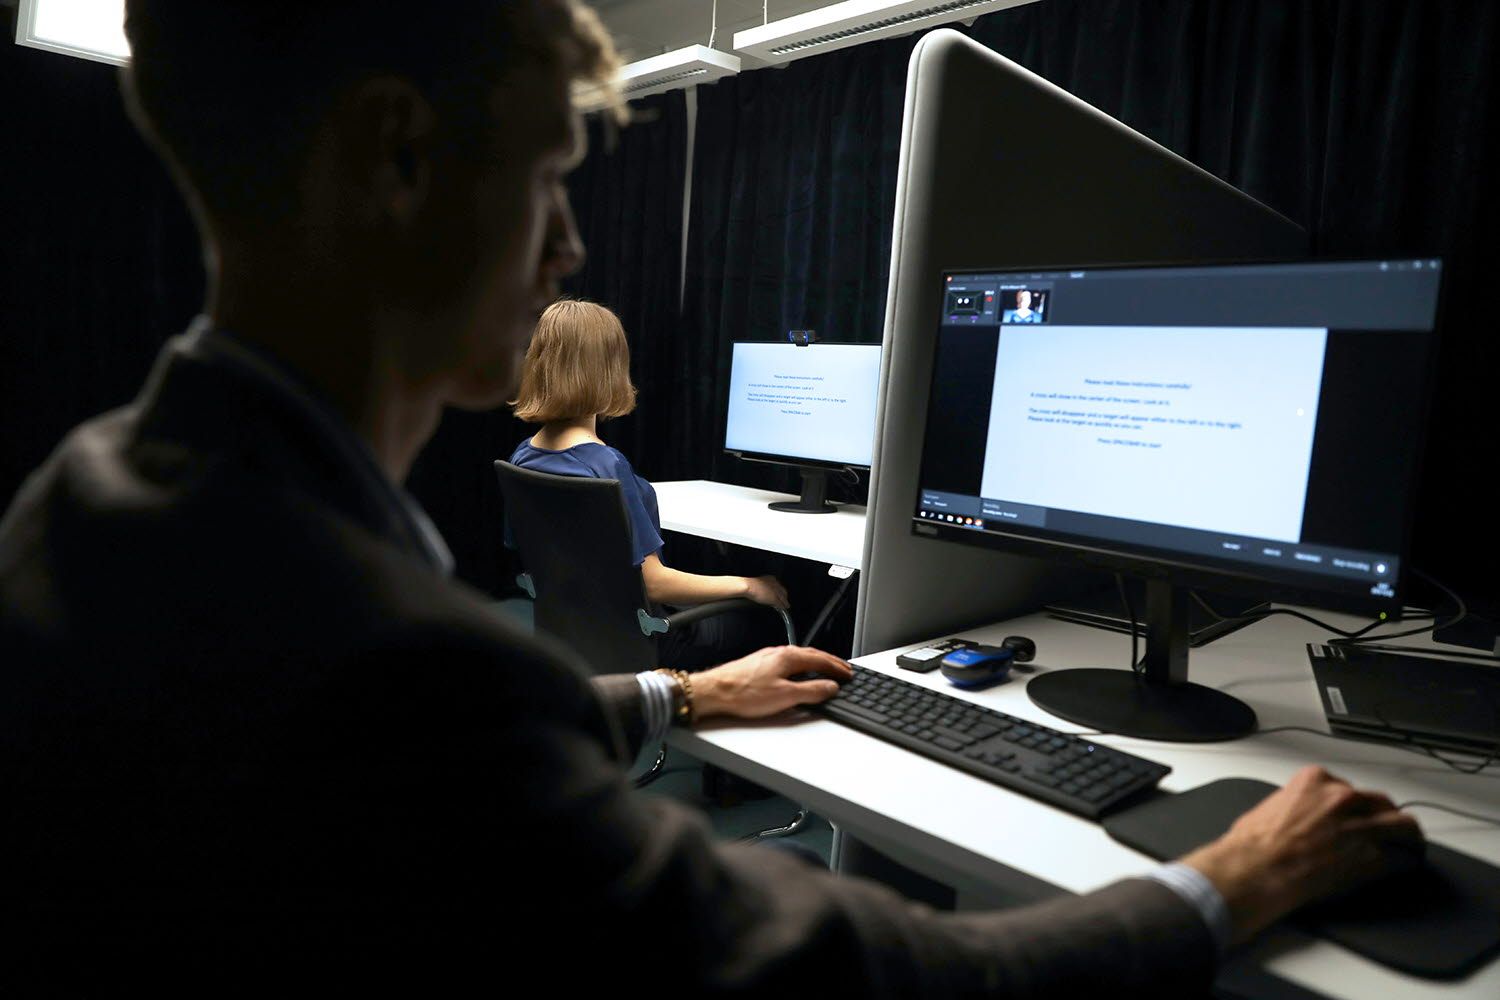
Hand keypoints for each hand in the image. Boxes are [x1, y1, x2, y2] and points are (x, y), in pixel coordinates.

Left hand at [691, 646, 851, 719]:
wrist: (714, 691)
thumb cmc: (744, 693)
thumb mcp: (784, 696)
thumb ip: (811, 691)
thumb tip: (830, 687)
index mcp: (788, 657)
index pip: (821, 660)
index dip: (837, 668)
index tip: (848, 674)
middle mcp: (779, 652)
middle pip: (812, 655)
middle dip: (830, 662)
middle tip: (843, 670)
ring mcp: (768, 657)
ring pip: (800, 657)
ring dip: (816, 663)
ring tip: (826, 671)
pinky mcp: (759, 664)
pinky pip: (788, 661)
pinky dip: (801, 666)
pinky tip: (798, 673)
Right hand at [742, 575, 788, 608]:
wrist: (748, 586)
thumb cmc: (749, 584)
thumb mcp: (758, 583)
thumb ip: (764, 586)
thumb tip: (765, 592)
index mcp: (771, 578)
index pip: (779, 586)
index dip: (781, 592)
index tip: (782, 595)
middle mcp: (775, 583)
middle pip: (783, 592)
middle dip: (785, 597)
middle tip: (786, 602)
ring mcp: (775, 591)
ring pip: (782, 598)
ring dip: (784, 602)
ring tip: (785, 606)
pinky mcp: (774, 598)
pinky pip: (780, 603)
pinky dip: (782, 606)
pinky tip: (782, 609)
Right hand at [1181, 765, 1423, 944]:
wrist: (1255, 869)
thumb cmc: (1254, 844)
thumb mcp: (1273, 805)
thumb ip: (1298, 804)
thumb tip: (1302, 816)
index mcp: (1316, 780)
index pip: (1350, 788)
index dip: (1355, 806)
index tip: (1355, 816)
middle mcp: (1343, 798)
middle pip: (1383, 803)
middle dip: (1386, 817)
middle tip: (1389, 829)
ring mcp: (1361, 828)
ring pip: (1405, 827)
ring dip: (1409, 838)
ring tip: (1410, 847)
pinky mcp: (1372, 859)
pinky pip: (1403, 860)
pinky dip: (1404, 865)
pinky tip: (1402, 869)